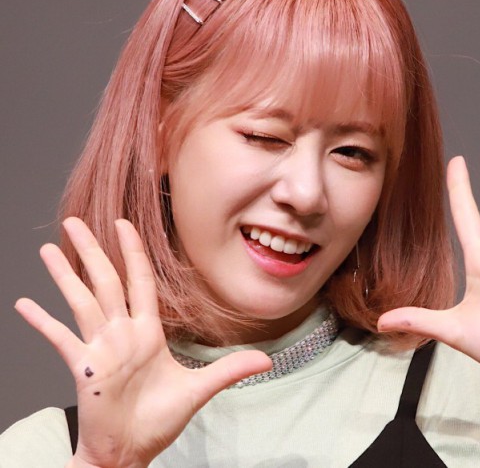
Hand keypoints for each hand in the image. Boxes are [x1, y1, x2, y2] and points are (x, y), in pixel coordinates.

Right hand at [15, 218, 271, 467]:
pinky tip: (25, 305)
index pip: (140, 282)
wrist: (130, 452)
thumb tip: (266, 361)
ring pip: (82, 302)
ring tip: (47, 249)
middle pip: (106, 282)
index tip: (123, 225)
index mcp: (147, 332)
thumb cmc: (158, 421)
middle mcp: (121, 334)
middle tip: (74, 222)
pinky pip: (61, 340)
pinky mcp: (84, 368)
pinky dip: (43, 323)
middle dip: (93, 251)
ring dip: (65, 276)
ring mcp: (100, 349)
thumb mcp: (199, 390)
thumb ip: (229, 371)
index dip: (133, 252)